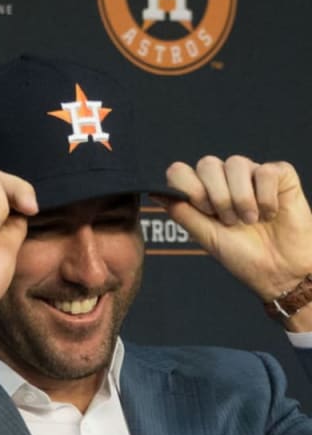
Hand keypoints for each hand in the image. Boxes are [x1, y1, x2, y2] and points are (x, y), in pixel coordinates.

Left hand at [162, 156, 311, 303]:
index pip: (180, 171)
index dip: (189, 188)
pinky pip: (265, 171)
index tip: (204, 211)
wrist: (279, 271)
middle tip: (229, 221)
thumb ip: (182, 212)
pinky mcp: (279, 175)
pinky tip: (269, 214)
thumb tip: (154, 192)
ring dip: (241, 198)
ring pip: (236, 163)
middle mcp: (225, 180)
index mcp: (203, 193)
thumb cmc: (243, 256)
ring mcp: (251, 175)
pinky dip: (266, 197)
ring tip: (249, 221)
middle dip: (217, 196)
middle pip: (207, 163)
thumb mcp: (206, 236)